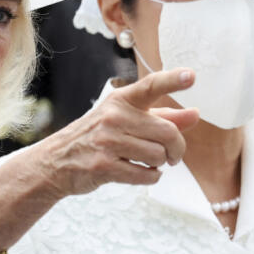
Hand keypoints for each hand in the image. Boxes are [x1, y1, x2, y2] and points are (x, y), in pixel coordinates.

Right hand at [31, 68, 198, 198]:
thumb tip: (195, 115)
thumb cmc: (98, 137)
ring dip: (159, 164)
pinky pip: (146, 175)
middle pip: (168, 132)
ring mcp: (108, 141)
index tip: (191, 76)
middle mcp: (114, 116)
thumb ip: (163, 116)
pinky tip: (138, 171)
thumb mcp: (126, 119)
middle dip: (176, 149)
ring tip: (145, 161)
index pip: (151, 86)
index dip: (173, 80)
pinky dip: (150, 177)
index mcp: (121, 100)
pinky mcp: (104, 165)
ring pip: (158, 155)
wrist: (58, 161)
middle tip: (172, 155)